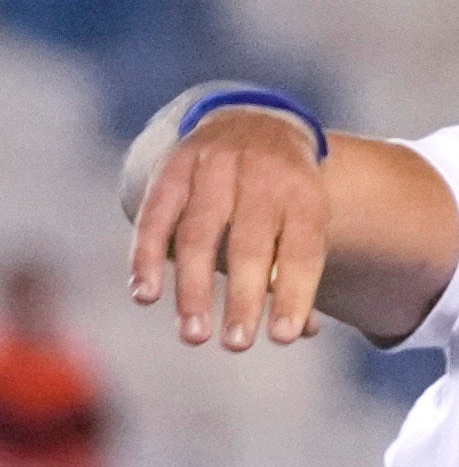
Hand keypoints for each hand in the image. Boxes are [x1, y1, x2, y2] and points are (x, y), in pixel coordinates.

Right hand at [130, 102, 327, 349]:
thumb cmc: (284, 193)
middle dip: (242, 298)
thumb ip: (300, 272)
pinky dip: (146, 256)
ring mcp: (213, 168)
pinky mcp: (172, 167)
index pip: (302, 250)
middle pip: (250, 244)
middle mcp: (260, 176)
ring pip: (199, 233)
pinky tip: (144, 295)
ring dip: (192, 288)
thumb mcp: (306, 218)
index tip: (282, 337)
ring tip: (193, 334)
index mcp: (304, 193)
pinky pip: (156, 216)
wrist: (252, 121)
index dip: (294, 294)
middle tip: (235, 345)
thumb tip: (300, 330)